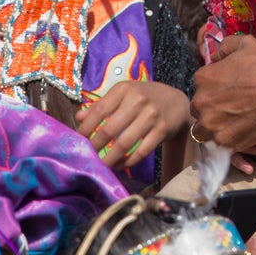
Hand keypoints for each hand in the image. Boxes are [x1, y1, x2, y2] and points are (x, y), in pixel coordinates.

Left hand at [76, 81, 190, 170]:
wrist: (177, 102)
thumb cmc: (144, 98)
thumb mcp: (123, 94)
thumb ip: (101, 105)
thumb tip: (78, 117)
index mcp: (124, 89)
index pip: (99, 110)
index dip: (86, 128)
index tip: (78, 140)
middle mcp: (138, 100)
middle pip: (110, 129)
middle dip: (95, 146)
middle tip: (87, 156)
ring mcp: (152, 115)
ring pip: (125, 144)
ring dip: (110, 158)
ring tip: (101, 165)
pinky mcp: (162, 130)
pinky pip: (141, 152)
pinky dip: (128, 162)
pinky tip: (120, 165)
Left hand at [191, 35, 255, 150]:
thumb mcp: (244, 43)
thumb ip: (224, 48)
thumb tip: (216, 57)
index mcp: (203, 78)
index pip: (200, 86)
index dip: (214, 89)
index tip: (228, 91)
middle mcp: (201, 102)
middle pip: (199, 109)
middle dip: (211, 109)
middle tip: (231, 108)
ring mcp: (212, 125)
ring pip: (203, 130)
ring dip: (214, 127)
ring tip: (232, 124)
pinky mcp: (225, 142)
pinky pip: (218, 144)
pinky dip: (227, 140)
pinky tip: (240, 132)